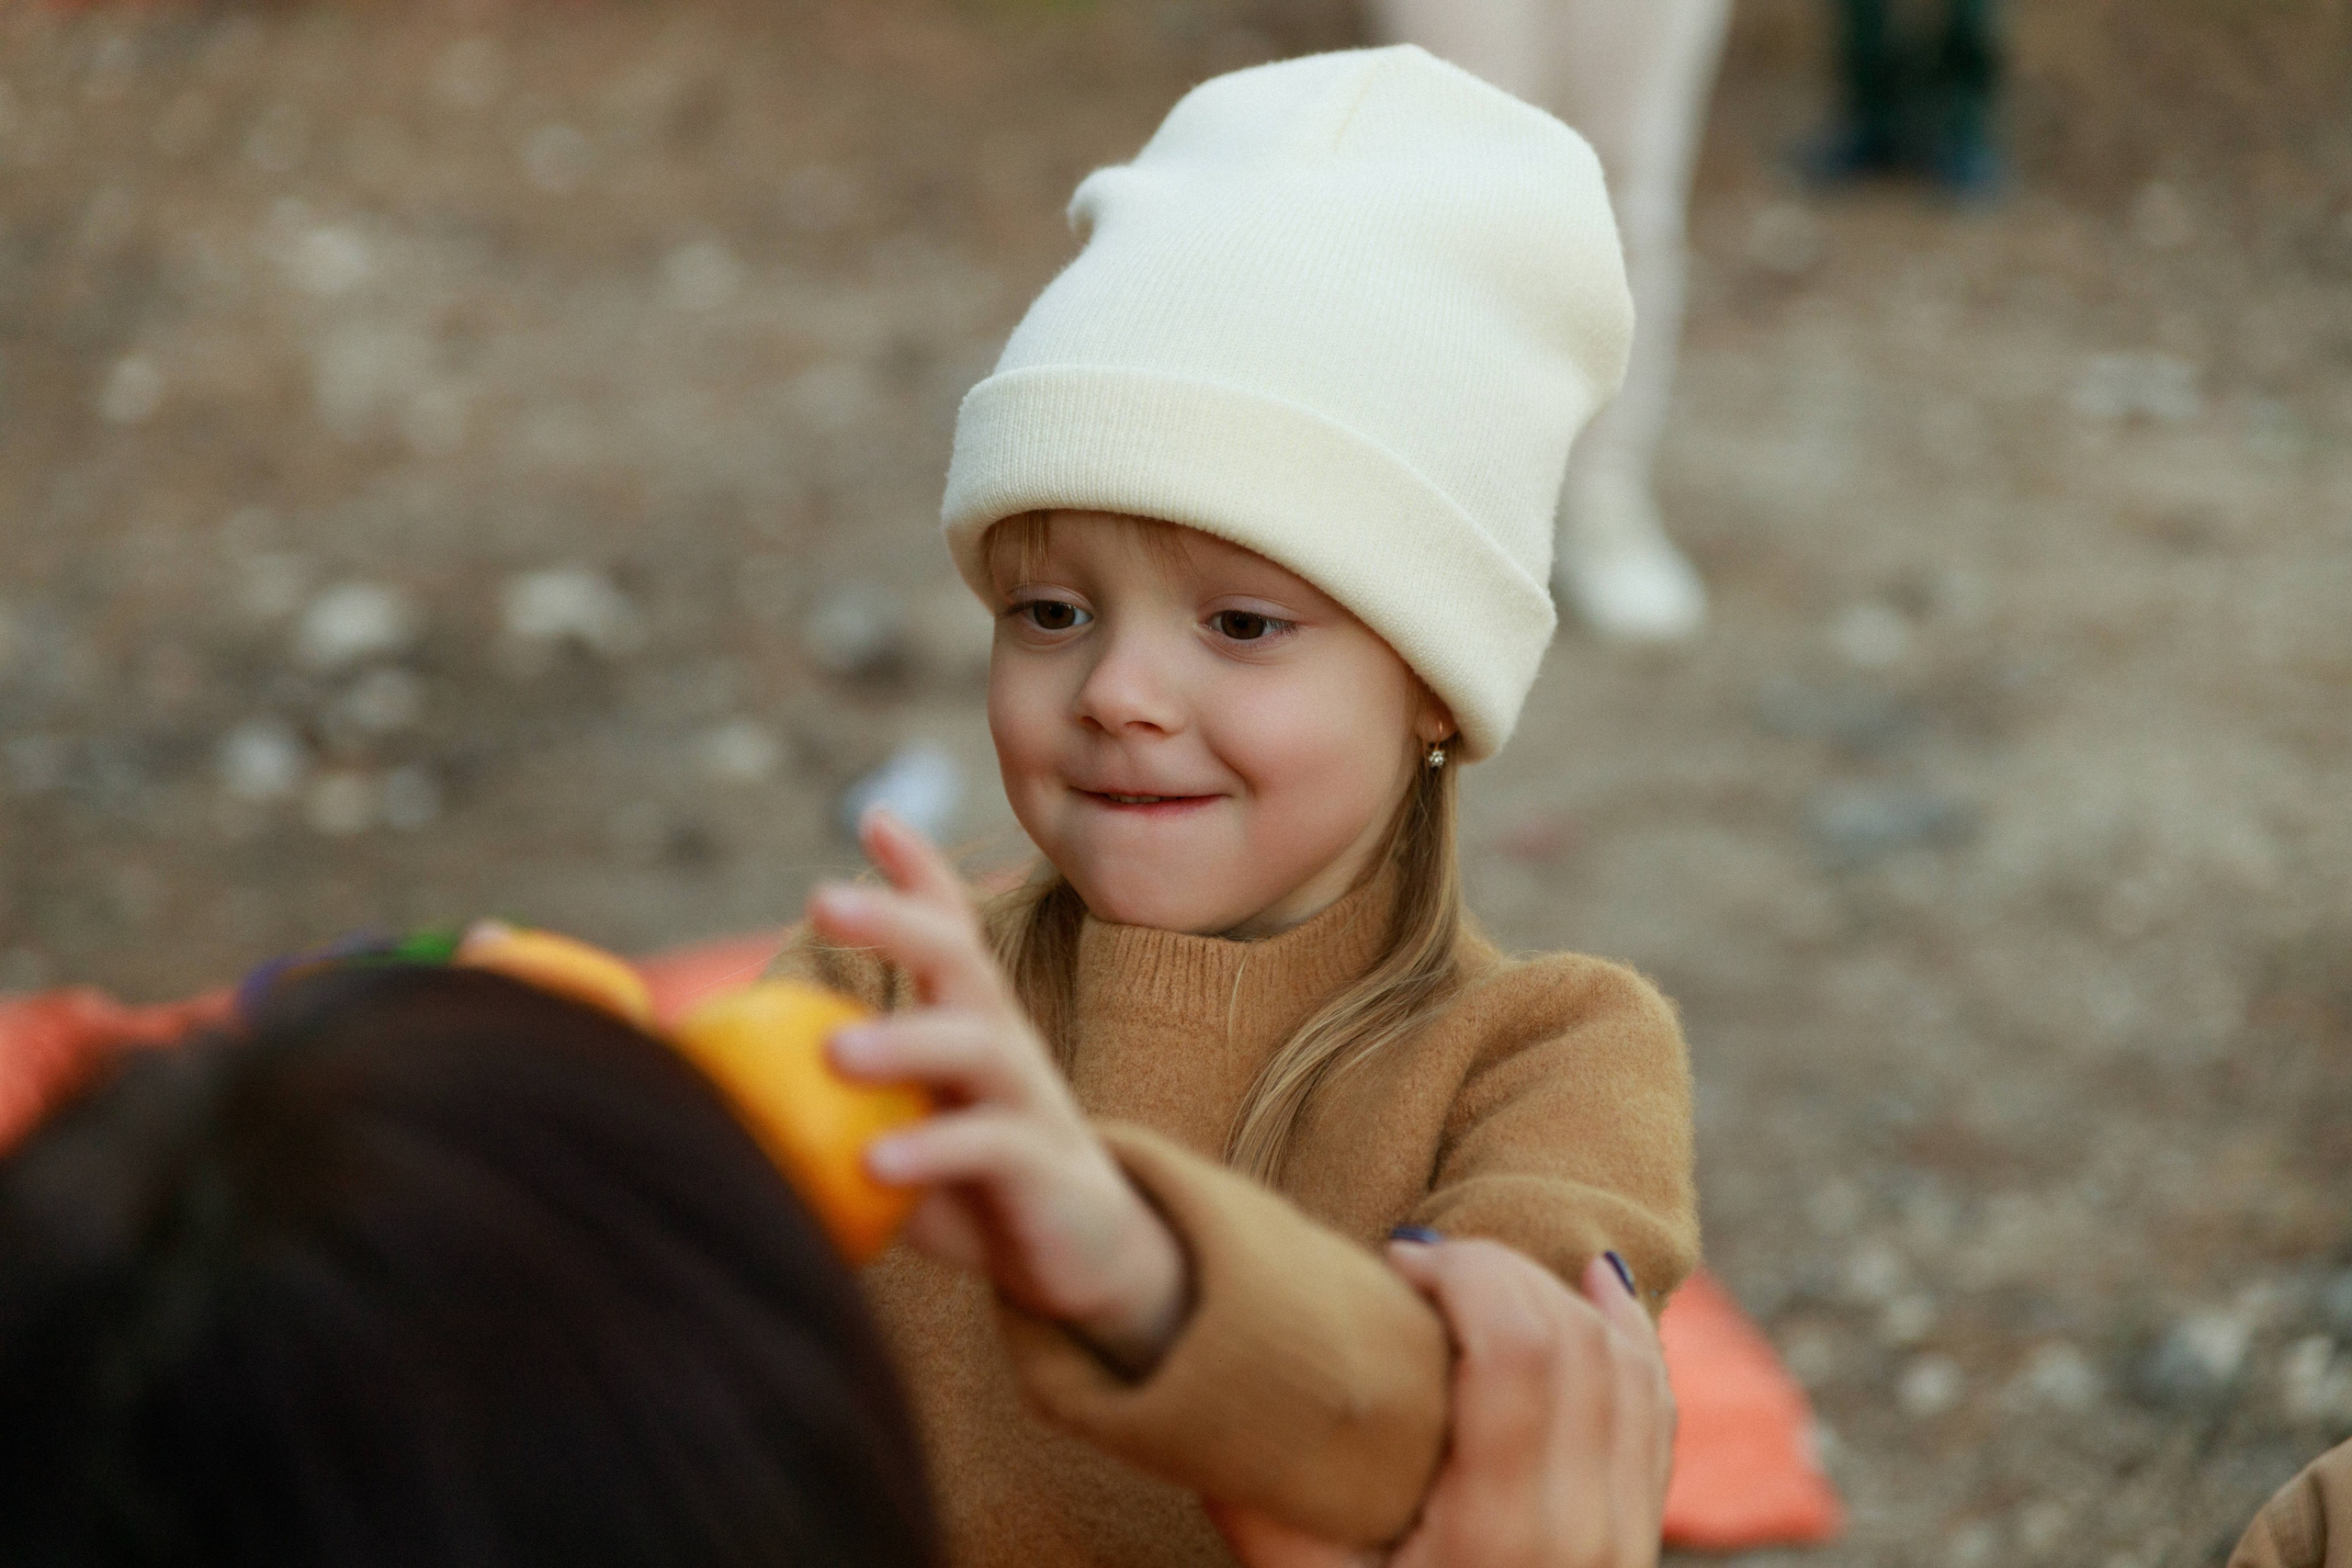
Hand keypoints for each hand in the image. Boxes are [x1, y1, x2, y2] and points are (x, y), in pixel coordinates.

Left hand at [809, 808, 1190, 1375]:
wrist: (1088, 1256)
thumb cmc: (972, 1184)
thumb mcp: (900, 1126)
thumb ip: (827, 1103)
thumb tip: (697, 1085)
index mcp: (968, 1019)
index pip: (948, 928)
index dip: (916, 871)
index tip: (872, 817)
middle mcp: (1003, 1039)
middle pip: (959, 957)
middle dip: (896, 920)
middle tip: (823, 901)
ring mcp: (1030, 1097)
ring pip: (977, 1044)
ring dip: (905, 1039)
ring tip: (834, 1053)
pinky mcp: (1044, 1166)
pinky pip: (990, 1146)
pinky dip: (930, 1149)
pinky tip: (872, 1164)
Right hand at [1211, 1242, 1673, 1567]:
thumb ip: (1257, 1499)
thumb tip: (1185, 1385)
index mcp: (1496, 1543)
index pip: (1519, 1353)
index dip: (1467, 1278)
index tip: (1395, 1265)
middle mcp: (1579, 1541)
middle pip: (1574, 1344)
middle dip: (1500, 1273)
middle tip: (1422, 1269)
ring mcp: (1622, 1548)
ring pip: (1626, 1369)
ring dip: (1560, 1296)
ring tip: (1485, 1267)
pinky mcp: (1636, 1551)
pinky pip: (1654, 1414)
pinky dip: (1630, 1337)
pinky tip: (1596, 1282)